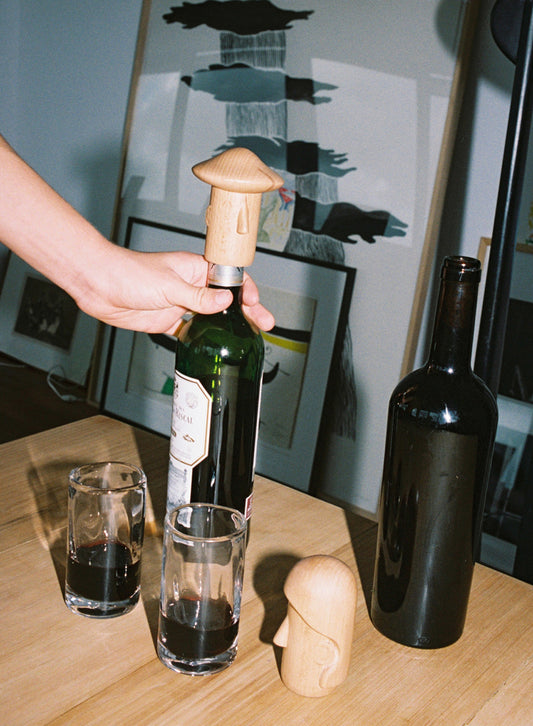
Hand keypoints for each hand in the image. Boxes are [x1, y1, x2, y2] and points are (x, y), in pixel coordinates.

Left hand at [75, 246, 274, 333]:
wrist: (100, 286)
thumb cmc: (129, 273)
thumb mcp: (169, 285)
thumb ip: (198, 296)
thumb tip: (226, 299)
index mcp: (194, 268)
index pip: (229, 278)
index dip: (246, 290)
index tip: (256, 304)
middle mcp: (190, 285)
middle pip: (226, 299)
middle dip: (247, 311)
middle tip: (265, 324)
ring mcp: (181, 303)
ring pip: (212, 316)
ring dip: (228, 326)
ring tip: (246, 338)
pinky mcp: (169, 320)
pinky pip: (192, 330)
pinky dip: (203, 337)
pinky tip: (214, 346)